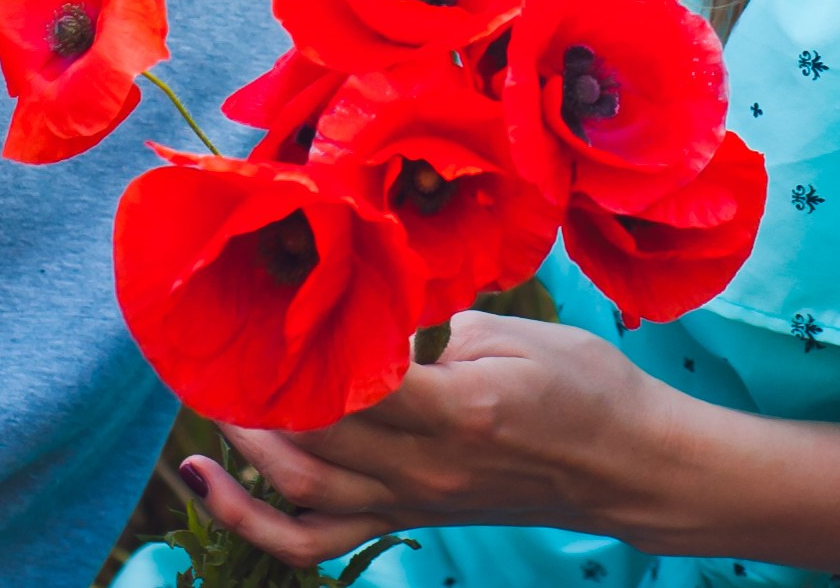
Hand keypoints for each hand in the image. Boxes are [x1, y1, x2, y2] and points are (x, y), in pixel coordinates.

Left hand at [178, 312, 702, 570]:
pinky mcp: (411, 518)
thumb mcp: (515, 332)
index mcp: (458, 408)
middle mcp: (426, 468)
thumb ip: (437, 325)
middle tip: (219, 341)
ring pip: (302, 493)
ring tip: (211, 398)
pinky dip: (257, 522)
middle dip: (255, 392)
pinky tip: (213, 488)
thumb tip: (378, 308)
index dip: (300, 346)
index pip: (354, 384)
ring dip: (245, 448)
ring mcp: (414, 501)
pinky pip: (319, 539)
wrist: (628, 466)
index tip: (264, 301)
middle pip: (314, 437)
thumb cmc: (586, 385)